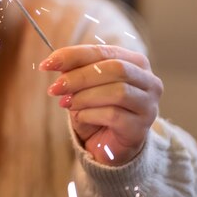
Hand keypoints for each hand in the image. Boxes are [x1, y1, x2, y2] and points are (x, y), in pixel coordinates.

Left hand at [39, 45, 162, 164]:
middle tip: (55, 87)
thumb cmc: (97, 108)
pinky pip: (114, 115)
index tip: (47, 64)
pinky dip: (90, 114)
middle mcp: (149, 81)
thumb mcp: (84, 85)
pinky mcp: (141, 128)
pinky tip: (80, 117)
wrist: (108, 144)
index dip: (74, 55)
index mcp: (135, 62)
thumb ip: (75, 70)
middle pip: (115, 69)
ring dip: (84, 97)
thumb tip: (54, 62)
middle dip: (79, 77)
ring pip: (117, 92)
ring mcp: (148, 105)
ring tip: (65, 103)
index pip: (103, 51)